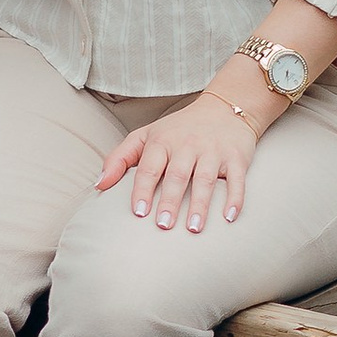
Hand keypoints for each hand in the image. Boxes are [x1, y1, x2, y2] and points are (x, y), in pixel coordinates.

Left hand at [97, 89, 258, 232]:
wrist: (225, 107)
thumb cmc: (178, 130)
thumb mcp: (146, 136)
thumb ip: (119, 159)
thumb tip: (98, 186)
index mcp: (162, 142)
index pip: (149, 168)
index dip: (143, 190)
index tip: (138, 212)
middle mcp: (188, 145)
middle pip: (177, 176)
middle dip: (170, 201)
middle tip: (162, 226)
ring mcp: (214, 151)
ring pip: (206, 179)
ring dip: (200, 204)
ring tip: (193, 228)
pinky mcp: (237, 157)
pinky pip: (237, 179)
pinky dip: (235, 198)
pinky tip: (229, 218)